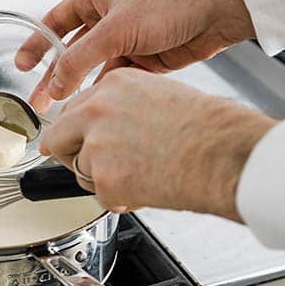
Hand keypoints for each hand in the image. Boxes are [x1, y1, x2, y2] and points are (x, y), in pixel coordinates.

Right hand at [16, 0, 255, 99]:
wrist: (219, 9)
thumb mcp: (116, 27)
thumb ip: (81, 58)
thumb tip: (56, 84)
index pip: (56, 23)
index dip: (37, 44)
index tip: (22, 65)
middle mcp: (108, 20)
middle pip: (72, 51)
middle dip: (54, 76)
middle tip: (39, 100)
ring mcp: (126, 41)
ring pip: (93, 70)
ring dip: (79, 89)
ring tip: (62, 111)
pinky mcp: (144, 61)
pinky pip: (115, 80)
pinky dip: (103, 93)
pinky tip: (93, 106)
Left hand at [40, 68, 275, 220]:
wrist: (226, 156)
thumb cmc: (208, 129)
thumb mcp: (157, 97)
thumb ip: (121, 108)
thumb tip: (101, 127)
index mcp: (111, 86)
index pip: (72, 110)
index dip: (76, 132)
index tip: (74, 142)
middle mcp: (97, 110)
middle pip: (57, 139)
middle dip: (71, 156)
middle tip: (94, 167)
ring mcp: (97, 145)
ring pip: (81, 172)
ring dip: (104, 180)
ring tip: (143, 174)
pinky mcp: (104, 179)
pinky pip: (100, 196)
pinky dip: (120, 200)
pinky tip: (148, 188)